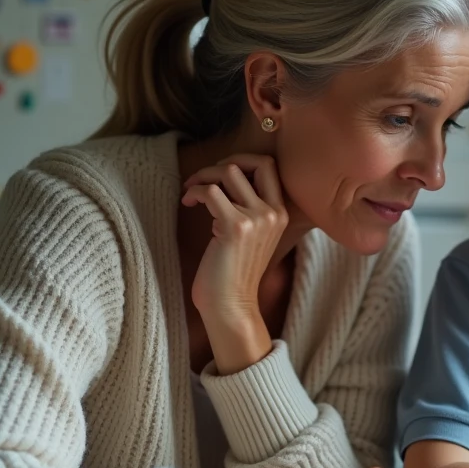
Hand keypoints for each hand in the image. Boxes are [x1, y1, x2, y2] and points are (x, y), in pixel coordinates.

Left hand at [182, 154, 286, 372]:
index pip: (269, 166)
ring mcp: (257, 219)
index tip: (221, 174)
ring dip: (203, 176)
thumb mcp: (252, 237)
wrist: (231, 307)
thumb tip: (225, 181)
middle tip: (204, 178)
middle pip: (254, 162)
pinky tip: (187, 203)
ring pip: (228, 172)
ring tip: (191, 193)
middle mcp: (273, 212)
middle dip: (224, 163)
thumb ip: (250, 210)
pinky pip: (210, 191)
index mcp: (281, 213)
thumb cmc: (234, 275)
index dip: (243, 160)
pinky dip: (194, 192)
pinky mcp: (235, 226)